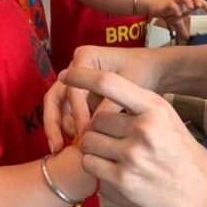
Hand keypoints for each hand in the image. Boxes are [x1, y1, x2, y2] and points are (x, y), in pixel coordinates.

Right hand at [44, 45, 158, 153]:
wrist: (153, 68)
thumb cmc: (143, 71)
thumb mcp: (130, 85)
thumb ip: (110, 104)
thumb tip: (91, 127)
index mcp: (85, 57)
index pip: (73, 90)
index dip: (77, 113)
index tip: (85, 133)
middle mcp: (76, 68)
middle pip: (55, 97)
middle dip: (53, 124)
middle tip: (56, 148)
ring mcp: (77, 82)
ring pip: (59, 108)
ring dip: (59, 128)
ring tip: (66, 149)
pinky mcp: (81, 95)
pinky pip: (69, 113)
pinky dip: (70, 128)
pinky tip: (78, 146)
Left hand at [60, 66, 206, 206]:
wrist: (206, 196)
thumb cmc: (183, 154)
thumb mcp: (167, 118)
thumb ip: (137, 106)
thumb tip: (100, 93)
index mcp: (155, 108)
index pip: (109, 82)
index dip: (82, 76)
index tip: (67, 73)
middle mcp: (143, 129)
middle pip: (94, 119)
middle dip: (95, 129)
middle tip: (111, 140)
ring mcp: (132, 157)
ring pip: (87, 142)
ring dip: (93, 149)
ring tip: (112, 156)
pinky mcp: (123, 182)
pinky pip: (90, 166)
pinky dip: (96, 168)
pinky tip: (114, 172)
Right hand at [146, 0, 206, 39]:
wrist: (152, 6)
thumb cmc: (165, 10)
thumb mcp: (175, 21)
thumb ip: (181, 28)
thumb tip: (186, 37)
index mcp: (185, 3)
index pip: (197, 0)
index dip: (204, 4)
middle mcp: (180, 0)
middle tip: (199, 6)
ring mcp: (173, 1)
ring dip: (187, 0)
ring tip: (191, 8)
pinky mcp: (165, 4)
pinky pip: (171, 4)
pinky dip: (175, 8)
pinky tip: (178, 14)